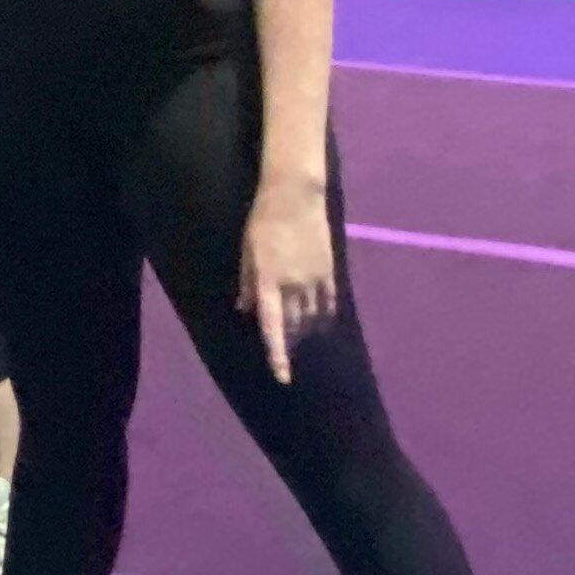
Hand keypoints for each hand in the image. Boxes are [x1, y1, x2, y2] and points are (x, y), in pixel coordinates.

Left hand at [236, 177, 338, 384]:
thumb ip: (247, 282)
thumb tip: (245, 309)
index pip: (273, 327)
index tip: (284, 378)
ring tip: (299, 334)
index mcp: (269, 281)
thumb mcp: (247, 251)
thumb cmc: (263, 222)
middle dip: (289, 341)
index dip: (278, 355)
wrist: (295, 196)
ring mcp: (315, 280)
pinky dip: (323, 316)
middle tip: (283, 350)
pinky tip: (319, 319)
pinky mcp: (330, 272)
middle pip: (294, 327)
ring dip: (304, 329)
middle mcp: (294, 285)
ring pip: (312, 319)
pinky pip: (329, 304)